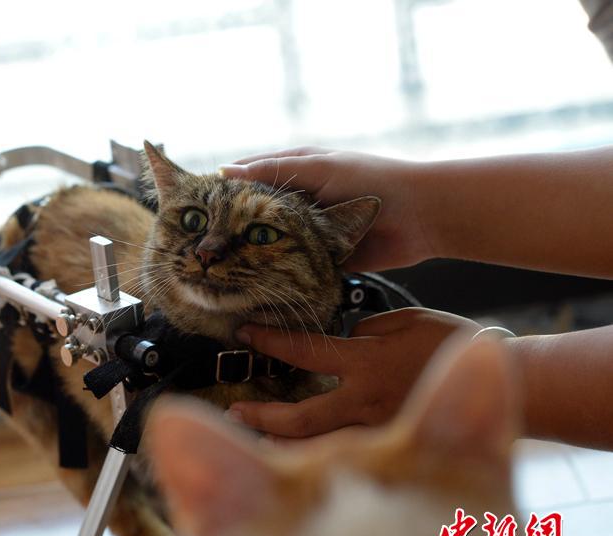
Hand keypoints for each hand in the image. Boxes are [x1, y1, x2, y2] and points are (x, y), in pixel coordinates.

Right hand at [220, 147, 434, 271]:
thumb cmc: (371, 180)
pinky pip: (295, 267)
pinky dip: (280, 274)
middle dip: (234, 228)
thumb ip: (273, 172)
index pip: (250, 178)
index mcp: (297, 171)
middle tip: (204, 246)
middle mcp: (300, 201)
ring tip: (221, 270)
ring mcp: (310, 230)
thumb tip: (225, 171)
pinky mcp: (324, 258)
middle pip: (257, 215)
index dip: (225, 191)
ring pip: (273, 243)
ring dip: (254, 254)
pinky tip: (254, 284)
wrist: (421, 216)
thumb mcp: (317, 168)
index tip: (195, 207)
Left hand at [227, 308, 479, 438]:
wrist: (508, 381)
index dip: (271, 343)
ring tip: (259, 438)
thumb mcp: (405, 320)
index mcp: (366, 363)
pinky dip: (320, 455)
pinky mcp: (392, 445)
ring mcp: (378, 429)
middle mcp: (364, 401)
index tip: (245, 334)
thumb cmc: (454, 343)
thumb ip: (368, 331)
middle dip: (264, 415)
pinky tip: (301, 455)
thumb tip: (346, 340)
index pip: (305, 352)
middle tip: (238, 410)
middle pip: (300, 418)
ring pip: (319, 446)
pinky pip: (346, 454)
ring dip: (284, 443)